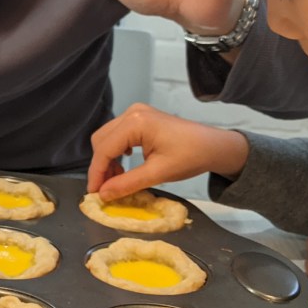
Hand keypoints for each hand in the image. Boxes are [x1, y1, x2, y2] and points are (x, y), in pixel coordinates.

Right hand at [87, 103, 248, 197]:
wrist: (213, 145)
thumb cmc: (190, 157)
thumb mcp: (157, 174)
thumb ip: (126, 184)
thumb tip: (102, 195)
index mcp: (135, 123)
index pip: (104, 149)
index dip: (97, 173)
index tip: (94, 194)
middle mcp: (131, 113)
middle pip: (101, 140)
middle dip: (101, 166)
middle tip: (107, 189)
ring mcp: (135, 113)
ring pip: (107, 137)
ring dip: (108, 159)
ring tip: (117, 180)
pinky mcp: (139, 117)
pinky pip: (117, 134)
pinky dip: (116, 151)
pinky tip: (125, 164)